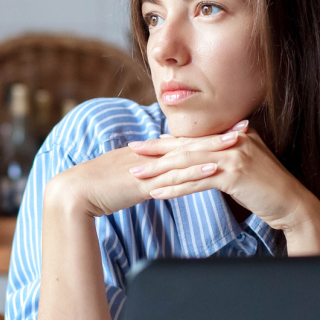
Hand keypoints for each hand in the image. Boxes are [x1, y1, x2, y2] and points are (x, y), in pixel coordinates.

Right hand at [45, 132, 240, 217]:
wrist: (72, 193)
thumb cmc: (96, 189)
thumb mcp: (125, 178)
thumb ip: (144, 175)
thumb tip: (159, 177)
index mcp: (147, 153)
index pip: (183, 141)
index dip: (208, 135)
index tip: (232, 128)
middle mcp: (150, 155)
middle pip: (190, 142)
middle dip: (219, 135)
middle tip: (247, 126)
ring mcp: (147, 167)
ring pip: (186, 155)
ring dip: (214, 148)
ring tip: (240, 143)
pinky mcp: (143, 182)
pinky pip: (174, 175)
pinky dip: (195, 170)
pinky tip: (215, 168)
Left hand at [126, 121, 319, 231]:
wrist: (293, 204)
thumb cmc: (267, 188)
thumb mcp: (246, 164)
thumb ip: (225, 155)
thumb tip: (198, 156)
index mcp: (233, 135)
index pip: (194, 138)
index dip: (167, 141)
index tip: (144, 144)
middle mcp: (232, 140)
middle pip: (186, 147)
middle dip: (156, 152)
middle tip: (132, 153)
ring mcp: (234, 156)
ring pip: (188, 163)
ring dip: (160, 171)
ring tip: (137, 176)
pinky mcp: (234, 175)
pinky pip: (197, 181)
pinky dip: (175, 188)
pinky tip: (158, 193)